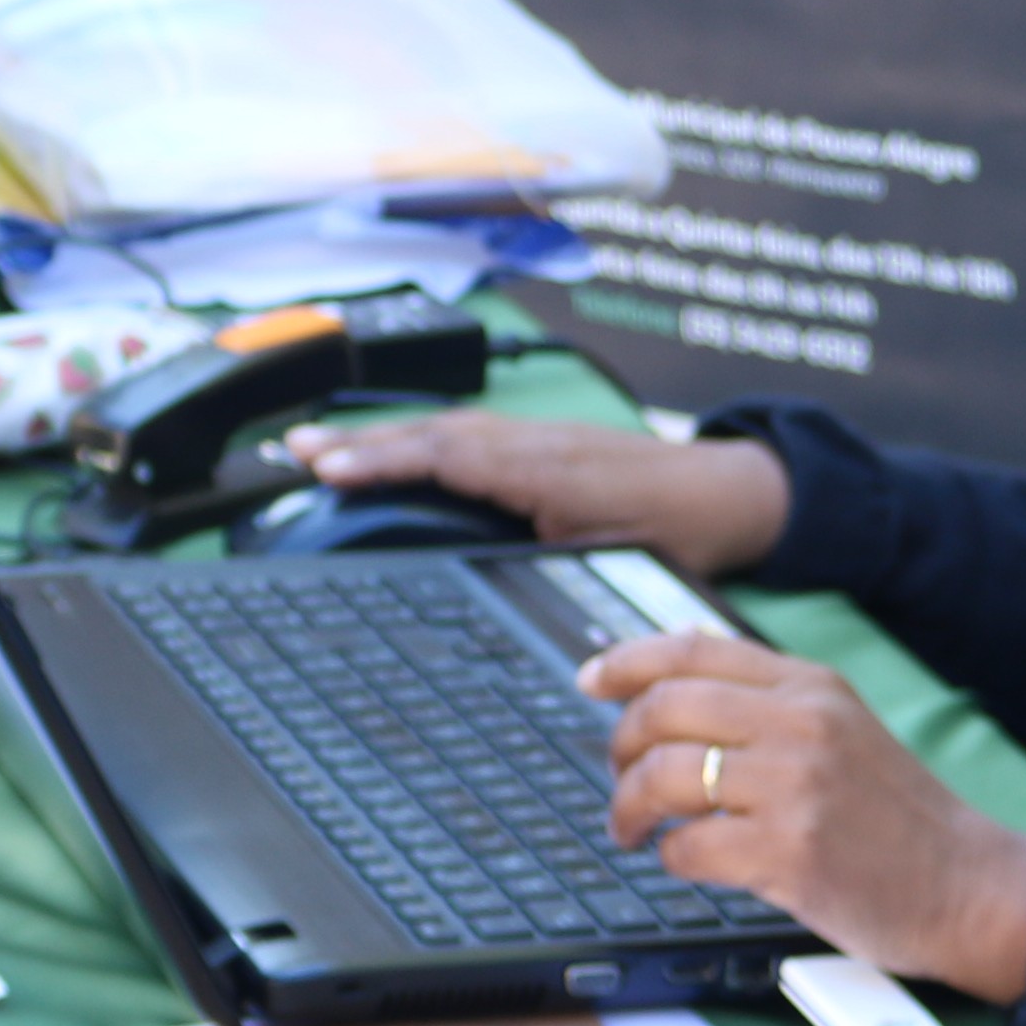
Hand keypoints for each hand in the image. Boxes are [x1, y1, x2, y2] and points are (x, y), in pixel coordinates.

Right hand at [281, 407, 790, 574]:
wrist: (730, 493)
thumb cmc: (682, 530)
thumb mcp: (617, 561)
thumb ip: (559, 569)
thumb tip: (504, 596)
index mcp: (546, 468)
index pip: (448, 454)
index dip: (384, 460)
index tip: (328, 468)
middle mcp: (533, 443)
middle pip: (432, 433)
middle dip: (360, 441)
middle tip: (295, 451)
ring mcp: (535, 437)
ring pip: (444, 429)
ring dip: (381, 437)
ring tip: (317, 447)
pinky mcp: (539, 444)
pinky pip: (465, 434)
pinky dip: (417, 439)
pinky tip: (390, 450)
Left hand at [577, 633, 1025, 996]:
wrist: (967, 885)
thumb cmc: (898, 818)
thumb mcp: (843, 729)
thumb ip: (770, 702)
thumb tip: (673, 676)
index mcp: (811, 686)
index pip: (693, 650)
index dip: (626, 660)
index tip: (589, 679)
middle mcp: (802, 724)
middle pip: (664, 709)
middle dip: (619, 746)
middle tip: (617, 779)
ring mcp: (796, 788)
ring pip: (663, 775)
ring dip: (628, 808)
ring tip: (632, 830)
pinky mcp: (790, 854)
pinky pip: (686, 847)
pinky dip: (670, 857)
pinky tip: (686, 862)